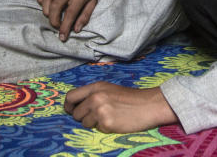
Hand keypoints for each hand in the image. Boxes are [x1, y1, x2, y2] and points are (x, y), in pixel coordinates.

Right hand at [37, 0, 114, 40]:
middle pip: (55, 8)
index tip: (62, 37)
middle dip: (54, 21)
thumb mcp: (93, 2)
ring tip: (53, 16)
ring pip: (46, 0)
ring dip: (46, 12)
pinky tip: (47, 5)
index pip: (70, 14)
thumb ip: (85, 16)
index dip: (65, 27)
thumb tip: (76, 30)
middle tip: (57, 26)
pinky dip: (41, 1)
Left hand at [64, 82, 178, 132]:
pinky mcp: (106, 123)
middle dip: (83, 117)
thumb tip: (75, 105)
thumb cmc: (130, 98)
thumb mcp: (109, 89)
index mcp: (96, 87)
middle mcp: (96, 97)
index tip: (71, 110)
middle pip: (75, 113)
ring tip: (108, 117)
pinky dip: (103, 127)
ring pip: (84, 123)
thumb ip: (93, 94)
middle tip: (96, 115)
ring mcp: (100, 110)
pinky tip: (114, 121)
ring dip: (93, 123)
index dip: (68, 105)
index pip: (71, 96)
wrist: (148, 105)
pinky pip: (96, 129)